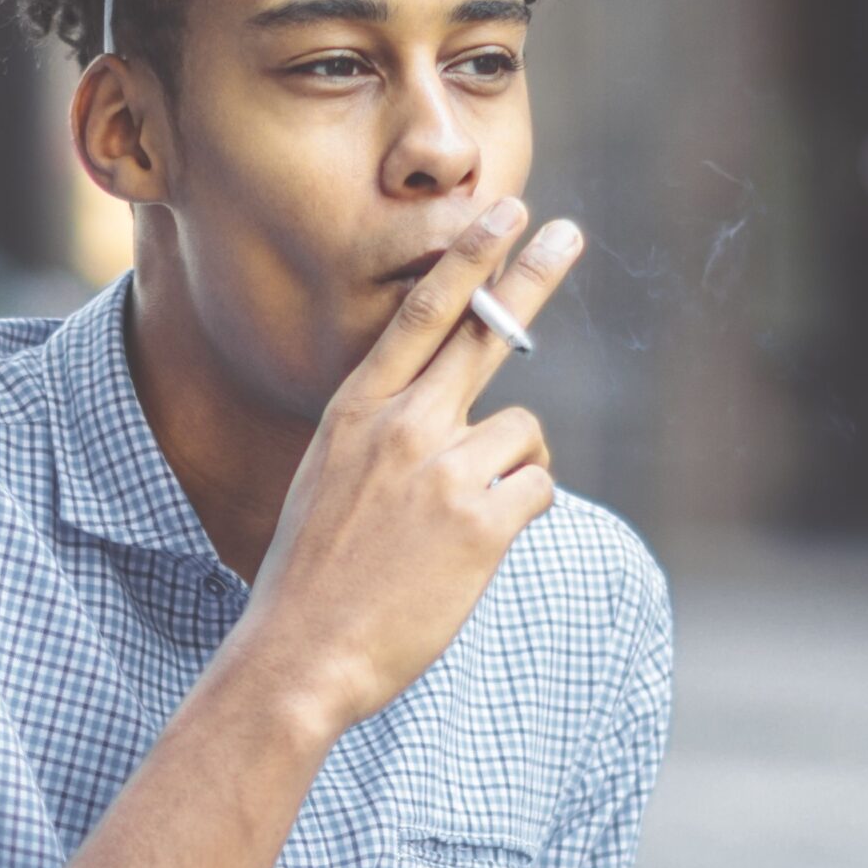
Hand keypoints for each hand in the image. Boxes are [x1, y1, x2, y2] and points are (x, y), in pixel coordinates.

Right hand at [229, 198, 581, 739]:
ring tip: (467, 524)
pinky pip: (538, 491)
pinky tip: (479, 549)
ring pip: (525, 436)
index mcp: (354, 414)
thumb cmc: (311, 581)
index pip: (420, 316)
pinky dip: (523, 515)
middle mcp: (401, 427)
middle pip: (486, 332)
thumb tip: (452, 427)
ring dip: (514, 473)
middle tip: (567, 233)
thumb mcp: (328, 484)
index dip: (467, 260)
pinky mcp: (481, 521)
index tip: (501, 214)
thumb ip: (383, 441)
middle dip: (531, 277)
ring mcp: (442, 470)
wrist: (299, 654)